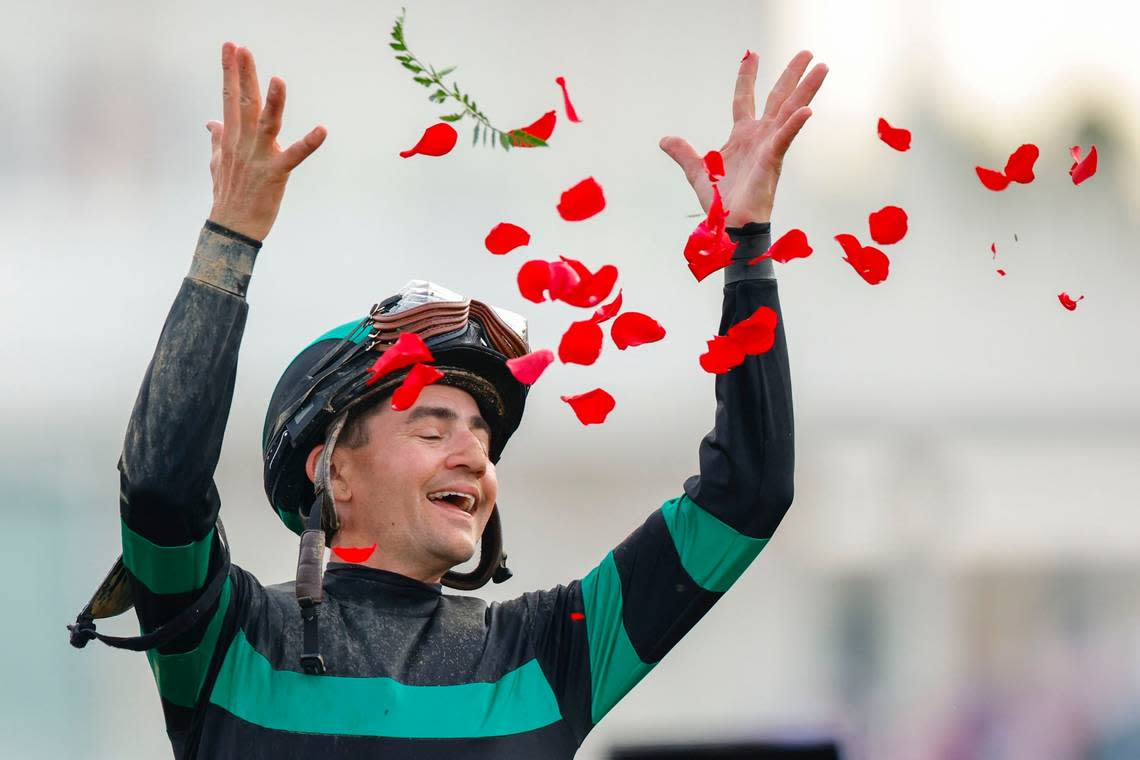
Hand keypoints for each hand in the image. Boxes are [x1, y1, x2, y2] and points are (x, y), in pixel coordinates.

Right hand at [206, 42, 326, 241]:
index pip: (229, 98)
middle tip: (241, 48)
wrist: (231, 228)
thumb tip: (211, 124)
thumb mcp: (218, 164)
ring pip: (265, 124)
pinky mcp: (276, 174)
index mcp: (231, 139)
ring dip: (273, 103)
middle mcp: (242, 144)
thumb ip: (217, 141)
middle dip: (242, 74)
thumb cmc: (228, 196)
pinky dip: (309, 143)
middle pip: (242, 103)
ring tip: (278, 79)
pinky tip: (322, 129)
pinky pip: (295, 156)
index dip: (230, 72)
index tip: (230, 48)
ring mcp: (258, 158)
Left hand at [660, 50, 826, 226]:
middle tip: (806, 52)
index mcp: (742, 136)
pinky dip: (794, 125)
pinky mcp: (772, 161)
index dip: (747, 77)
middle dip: (791, 75)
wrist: (730, 224)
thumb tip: (664, 140)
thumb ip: (683, 153)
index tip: (752, 54)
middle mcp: (759, 137)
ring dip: (806, 90)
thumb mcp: (697, 171)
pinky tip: (806, 110)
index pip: (745, 99)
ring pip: (790, 112)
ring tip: (822, 67)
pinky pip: (785, 139)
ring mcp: (769, 147)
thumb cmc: (721, 202)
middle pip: (777, 98)